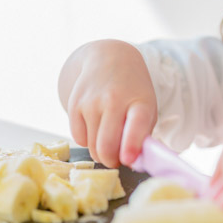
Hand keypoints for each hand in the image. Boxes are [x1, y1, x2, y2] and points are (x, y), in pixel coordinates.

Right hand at [59, 40, 157, 167]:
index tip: (127, 159)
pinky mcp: (74, 104)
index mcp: (139, 102)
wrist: (109, 59)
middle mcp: (114, 100)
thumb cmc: (133, 92)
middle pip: (106, 145)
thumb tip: (132, 163)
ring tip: (109, 139)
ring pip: (92, 147)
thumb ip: (143, 136)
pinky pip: (78, 139)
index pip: (135, 125)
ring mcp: (92, 102)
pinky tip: (95, 127)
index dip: (130, 145)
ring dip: (100, 152)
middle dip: (111, 161)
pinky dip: (87, 141)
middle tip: (117, 160)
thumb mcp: (148, 108)